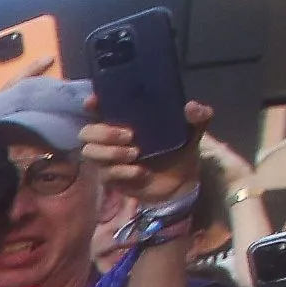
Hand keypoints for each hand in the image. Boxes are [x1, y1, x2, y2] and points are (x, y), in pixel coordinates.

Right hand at [82, 98, 210, 207]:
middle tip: (130, 135)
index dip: (92, 104)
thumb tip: (191, 107)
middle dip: (104, 133)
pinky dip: (123, 172)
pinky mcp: (111, 178)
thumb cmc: (179, 151)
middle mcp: (111, 138)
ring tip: (136, 154)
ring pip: (91, 153)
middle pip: (87, 133)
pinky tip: (140, 172)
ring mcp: (108, 159)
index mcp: (125, 120)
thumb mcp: (192, 131)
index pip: (99, 109)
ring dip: (112, 153)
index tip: (94, 102)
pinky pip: (106, 174)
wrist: (180, 184)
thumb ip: (198, 117)